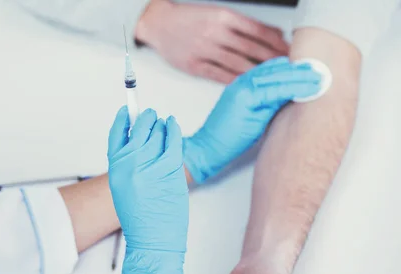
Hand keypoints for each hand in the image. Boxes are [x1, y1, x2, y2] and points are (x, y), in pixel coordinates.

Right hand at [108, 107, 188, 273]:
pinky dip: (174, 130)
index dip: (122, 118)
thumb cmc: (141, 218)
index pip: (116, 134)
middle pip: (138, 128)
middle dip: (146, 118)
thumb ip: (129, 165)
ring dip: (162, 126)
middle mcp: (130, 164)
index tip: (127, 109)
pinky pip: (173, 141)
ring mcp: (149, 165)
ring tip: (164, 125)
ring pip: (157, 132)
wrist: (152, 241)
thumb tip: (141, 140)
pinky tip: (173, 125)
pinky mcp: (169, 169)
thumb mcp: (124, 189)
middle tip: (152, 115)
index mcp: (115, 169)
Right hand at [135, 0, 288, 82]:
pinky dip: (236, 81)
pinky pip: (220, 75)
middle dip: (272, 59)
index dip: (276, 42)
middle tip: (289, 68)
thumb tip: (273, 33)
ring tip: (273, 79)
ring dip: (258, 72)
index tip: (290, 50)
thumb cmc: (189, 19)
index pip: (257, 30)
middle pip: (251, 48)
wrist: (158, 24)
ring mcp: (204, 50)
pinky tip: (249, 86)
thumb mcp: (217, 13)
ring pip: (238, 63)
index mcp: (223, 16)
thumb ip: (244, 25)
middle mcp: (215, 33)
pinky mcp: (195, 65)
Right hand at [183, 56, 321, 182]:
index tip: (313, 71)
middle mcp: (242, 81)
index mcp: (243, 84)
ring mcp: (242, 88)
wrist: (207, 149)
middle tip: (324, 70)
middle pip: (277, 68)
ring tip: (322, 77)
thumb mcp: (253, 116)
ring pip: (278, 76)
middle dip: (301, 69)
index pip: (272, 69)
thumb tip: (292, 99)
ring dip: (302, 76)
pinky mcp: (244, 98)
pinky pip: (275, 89)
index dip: (294, 69)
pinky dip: (295, 87)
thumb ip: (269, 103)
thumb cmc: (228, 138)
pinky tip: (310, 88)